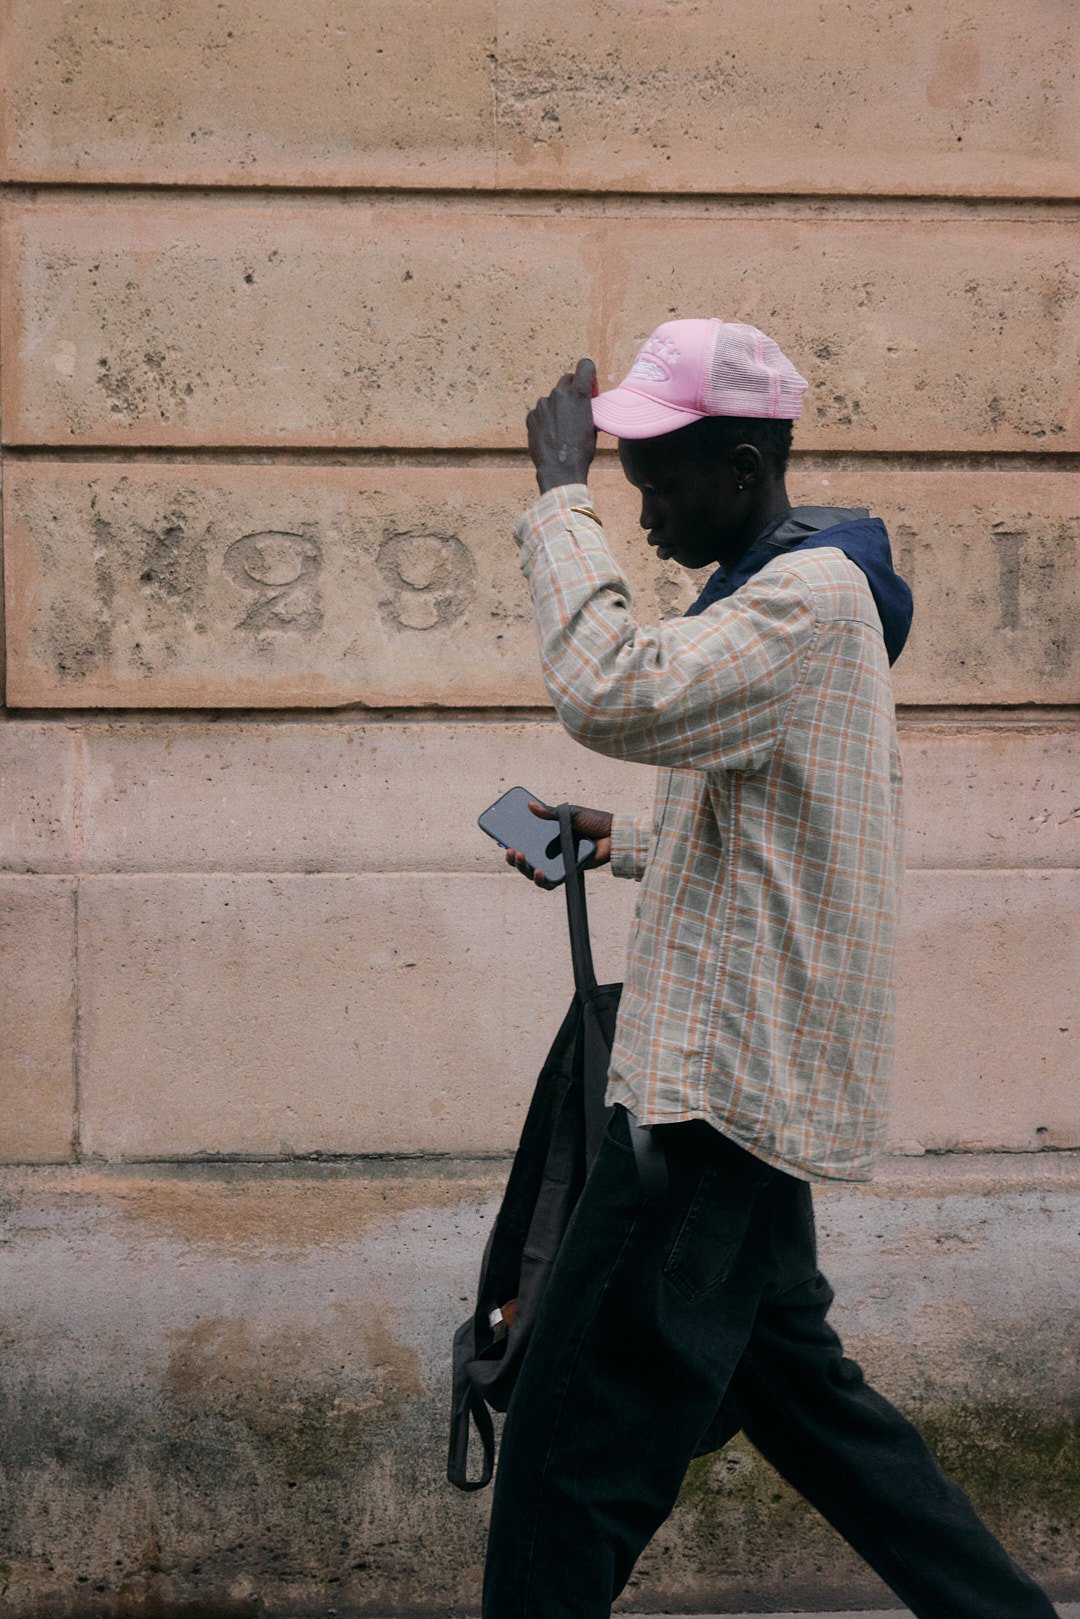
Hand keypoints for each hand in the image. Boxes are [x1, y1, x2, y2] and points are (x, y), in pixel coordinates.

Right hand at [504, 801, 612, 890]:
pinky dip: (542, 880)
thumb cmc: (595, 822)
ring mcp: (558, 862)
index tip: (503, 840)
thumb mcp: (570, 813)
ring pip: (534, 872)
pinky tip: (539, 872)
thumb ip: (550, 813)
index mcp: (549, 834)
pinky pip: (551, 881)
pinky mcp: (568, 872)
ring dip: (524, 868)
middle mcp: (551, 850)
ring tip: (523, 859)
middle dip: (514, 857)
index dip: (512, 842)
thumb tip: (530, 805)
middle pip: (526, 859)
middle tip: (512, 851)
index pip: (526, 841)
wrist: (615, 835)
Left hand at [526, 358, 598, 494]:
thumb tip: (586, 405)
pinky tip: (551, 434)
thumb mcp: (593, 427)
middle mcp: (558, 394)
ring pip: (553, 398)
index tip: (589, 389)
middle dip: (573, 390)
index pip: (585, 365)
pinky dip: (546, 419)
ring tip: (563, 428)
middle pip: (567, 380)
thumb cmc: (581, 451)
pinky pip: (540, 412)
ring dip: (558, 407)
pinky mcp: (531, 416)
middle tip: (577, 409)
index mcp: (578, 394)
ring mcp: (542, 404)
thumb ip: (588, 408)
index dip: (589, 375)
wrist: (560, 470)